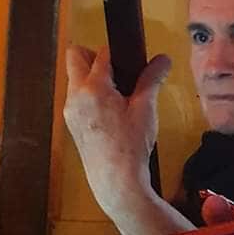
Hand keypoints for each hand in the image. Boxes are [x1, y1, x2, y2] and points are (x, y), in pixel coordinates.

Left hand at [63, 46, 170, 219]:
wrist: (116, 180)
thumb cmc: (132, 145)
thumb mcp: (145, 109)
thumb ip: (152, 80)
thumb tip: (163, 59)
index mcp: (93, 88)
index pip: (101, 54)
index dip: (118, 54)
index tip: (132, 61)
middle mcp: (75, 95)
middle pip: (76, 58)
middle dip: (95, 57)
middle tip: (119, 73)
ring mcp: (70, 110)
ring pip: (75, 79)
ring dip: (92, 77)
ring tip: (117, 95)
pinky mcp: (71, 123)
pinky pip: (76, 97)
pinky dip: (90, 95)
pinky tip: (110, 112)